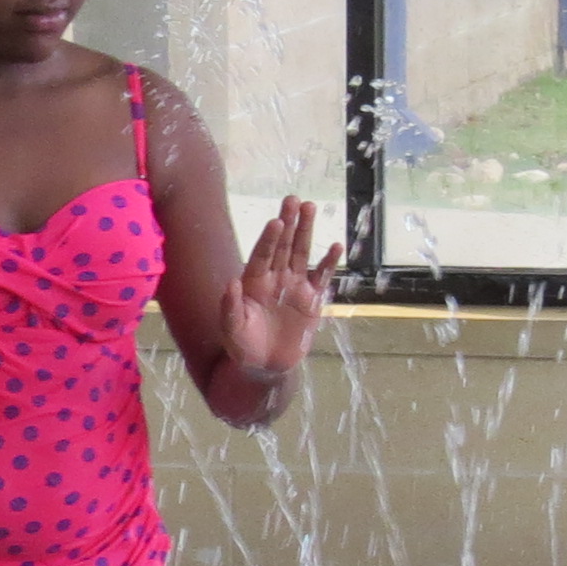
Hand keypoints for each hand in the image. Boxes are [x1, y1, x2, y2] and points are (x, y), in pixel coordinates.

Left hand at [221, 198, 337, 378]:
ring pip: (302, 253)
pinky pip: (321, 277)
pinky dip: (329, 262)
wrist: (265, 366)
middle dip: (288, 222)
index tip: (276, 222)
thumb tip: (230, 282)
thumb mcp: (232, 330)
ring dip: (307, 231)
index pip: (262, 255)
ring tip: (310, 207)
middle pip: (283, 245)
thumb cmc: (243, 346)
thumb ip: (230, 308)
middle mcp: (274, 277)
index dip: (269, 239)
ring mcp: (294, 285)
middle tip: (293, 199)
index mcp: (253, 282)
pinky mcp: (312, 299)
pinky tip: (335, 245)